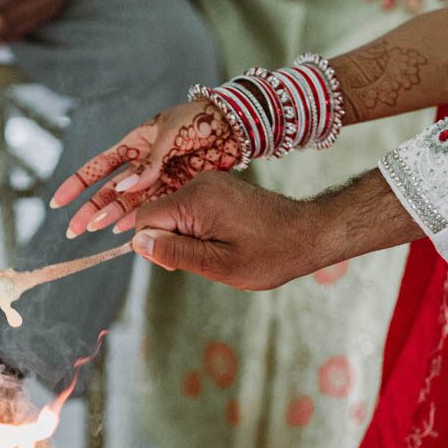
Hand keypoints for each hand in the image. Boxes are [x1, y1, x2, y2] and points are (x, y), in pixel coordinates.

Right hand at [51, 102, 241, 238]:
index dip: (79, 183)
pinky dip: (138, 218)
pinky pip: (154, 206)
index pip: (100, 165)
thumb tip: (123, 188)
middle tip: (74, 230)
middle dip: (92, 208)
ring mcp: (161, 176)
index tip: (58, 202)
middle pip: (111, 189)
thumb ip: (149, 162)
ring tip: (96, 232)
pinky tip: (124, 230)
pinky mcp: (179, 188)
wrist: (235, 125)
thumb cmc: (200, 120)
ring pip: (131, 201)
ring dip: (113, 216)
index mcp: (137, 142)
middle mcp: (145, 162)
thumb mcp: (171, 135)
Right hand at [129, 171, 334, 289]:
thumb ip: (175, 252)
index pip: (144, 218)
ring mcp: (210, 182)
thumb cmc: (270, 254)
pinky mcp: (219, 187)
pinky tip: (223, 240)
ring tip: (218, 250)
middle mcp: (199, 183)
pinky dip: (198, 228)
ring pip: (173, 212)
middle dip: (171, 242)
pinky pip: (190, 208)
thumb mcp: (218, 264)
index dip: (153, 246)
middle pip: (157, 214)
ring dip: (186, 237)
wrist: (309, 233)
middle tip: (204, 260)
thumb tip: (138, 243)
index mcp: (196, 199)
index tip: (179, 263)